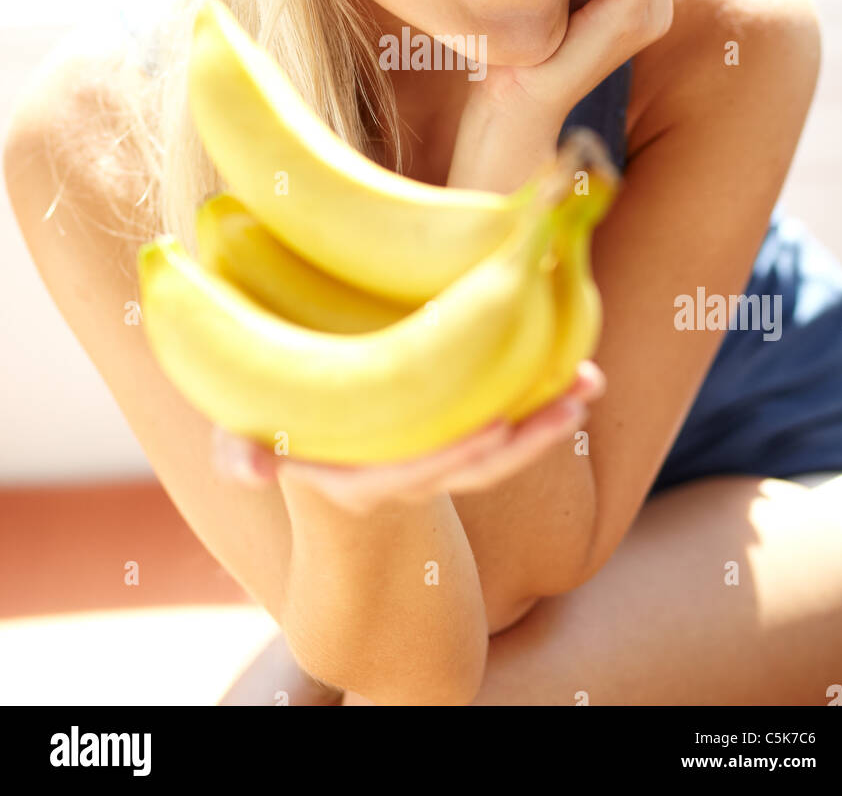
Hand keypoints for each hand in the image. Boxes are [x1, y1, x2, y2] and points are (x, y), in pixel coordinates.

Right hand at [212, 360, 604, 514]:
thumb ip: (241, 454)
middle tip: (572, 401)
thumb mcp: (249, 448)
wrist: (315, 473)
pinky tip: (577, 371)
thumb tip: (245, 468)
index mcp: (360, 480)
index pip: (414, 472)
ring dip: (549, 419)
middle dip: (529, 438)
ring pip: (502, 453)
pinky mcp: (454, 440)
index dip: (455, 453)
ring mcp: (434, 464)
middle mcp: (405, 480)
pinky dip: (542, 408)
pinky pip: (506, 434)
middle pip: (477, 466)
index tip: (499, 427)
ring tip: (591, 380)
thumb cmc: (277, 439)